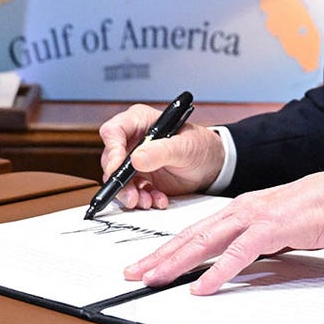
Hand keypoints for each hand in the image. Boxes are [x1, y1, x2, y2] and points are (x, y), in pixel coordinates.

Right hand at [98, 104, 225, 208]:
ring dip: (130, 194)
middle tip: (132, 195)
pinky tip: (158, 200)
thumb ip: (162, 151)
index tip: (118, 168)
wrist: (212, 165)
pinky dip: (143, 199)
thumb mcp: (185, 146)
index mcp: (140, 121)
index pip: (114, 131)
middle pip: (111, 159)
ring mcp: (135, 161)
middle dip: (120, 181)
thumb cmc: (200, 146)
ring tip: (147, 202)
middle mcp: (132, 140)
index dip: (112, 149)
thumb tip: (136, 159)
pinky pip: (132, 191)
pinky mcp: (140, 178)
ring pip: (118, 179)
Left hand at [124, 165, 323, 294]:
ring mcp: (255, 217)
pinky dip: (217, 272)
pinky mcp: (271, 229)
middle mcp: (242, 209)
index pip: (197, 231)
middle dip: (160, 256)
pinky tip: (200, 286)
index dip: (169, 248)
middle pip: (192, 236)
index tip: (148, 262)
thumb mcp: (277, 226)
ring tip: (153, 277)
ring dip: (177, 262)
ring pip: (205, 242)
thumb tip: (238, 259)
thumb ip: (255, 240)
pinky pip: (238, 255)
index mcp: (242, 208)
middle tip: (134, 272)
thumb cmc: (319, 209)